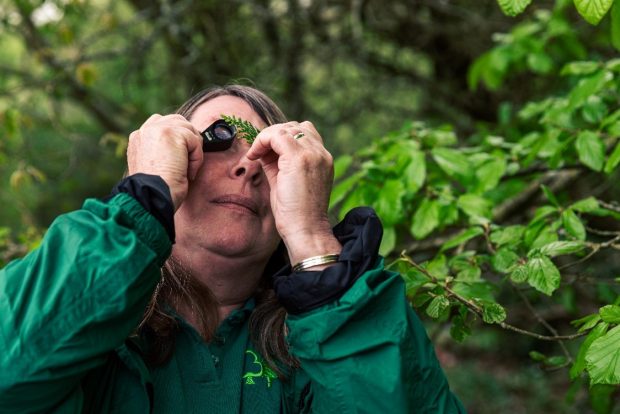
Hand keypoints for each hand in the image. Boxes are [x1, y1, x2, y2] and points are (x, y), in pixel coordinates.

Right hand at [127, 114, 202, 210]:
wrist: (152, 196)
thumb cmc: (156, 190)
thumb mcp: (154, 167)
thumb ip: (161, 151)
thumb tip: (182, 148)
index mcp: (138, 138)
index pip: (163, 124)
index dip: (178, 138)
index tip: (181, 159)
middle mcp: (145, 130)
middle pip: (178, 121)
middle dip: (188, 140)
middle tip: (187, 163)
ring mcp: (156, 129)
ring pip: (188, 130)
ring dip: (193, 150)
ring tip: (186, 169)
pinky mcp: (170, 133)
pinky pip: (195, 140)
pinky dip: (197, 158)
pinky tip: (188, 172)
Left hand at [245, 121, 341, 264]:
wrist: (306, 230)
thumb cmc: (296, 213)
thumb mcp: (288, 182)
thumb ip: (280, 164)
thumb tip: (263, 151)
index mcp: (323, 159)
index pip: (305, 133)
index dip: (282, 138)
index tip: (266, 153)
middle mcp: (321, 154)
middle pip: (295, 127)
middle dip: (273, 135)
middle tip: (258, 152)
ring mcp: (312, 154)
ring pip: (285, 128)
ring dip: (266, 137)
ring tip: (256, 153)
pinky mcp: (299, 158)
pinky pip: (277, 136)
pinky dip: (262, 141)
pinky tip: (253, 155)